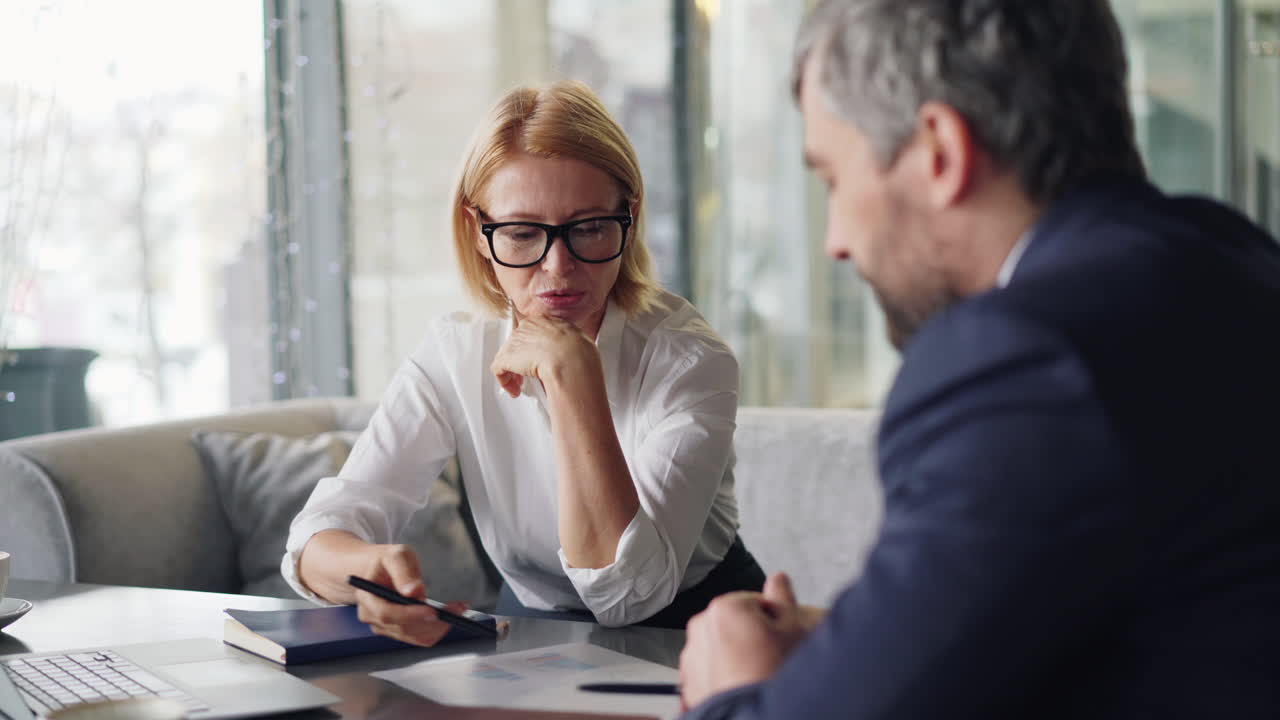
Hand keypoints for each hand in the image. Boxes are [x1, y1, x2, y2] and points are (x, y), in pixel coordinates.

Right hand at [351, 544, 467, 646]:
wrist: (377, 569)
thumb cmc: (386, 561)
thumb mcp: (396, 555)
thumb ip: (404, 572)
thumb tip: (415, 591)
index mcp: (367, 597)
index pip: (387, 614)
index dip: (411, 615)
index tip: (433, 610)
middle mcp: (372, 616)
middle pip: (403, 628)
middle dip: (433, 621)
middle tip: (458, 608)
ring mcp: (384, 627)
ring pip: (414, 636)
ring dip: (440, 626)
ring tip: (459, 609)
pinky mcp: (397, 631)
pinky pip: (419, 637)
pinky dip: (437, 629)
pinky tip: (450, 615)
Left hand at [490, 313, 597, 397]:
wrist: (569, 358)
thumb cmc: (577, 352)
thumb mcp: (576, 340)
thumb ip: (566, 342)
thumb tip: (570, 352)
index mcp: (542, 320)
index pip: (529, 331)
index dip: (531, 347)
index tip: (535, 358)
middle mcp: (526, 327)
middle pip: (516, 344)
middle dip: (520, 360)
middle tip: (526, 374)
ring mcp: (514, 341)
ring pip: (506, 357)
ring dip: (513, 373)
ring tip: (520, 385)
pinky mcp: (506, 357)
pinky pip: (499, 370)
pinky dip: (505, 382)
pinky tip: (514, 390)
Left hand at [678, 573, 813, 708]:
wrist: (755, 717)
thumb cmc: (772, 677)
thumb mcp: (793, 629)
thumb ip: (783, 596)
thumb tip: (779, 580)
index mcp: (725, 608)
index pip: (756, 601)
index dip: (774, 619)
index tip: (780, 635)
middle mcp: (701, 628)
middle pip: (736, 622)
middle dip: (753, 635)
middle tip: (771, 656)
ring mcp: (692, 656)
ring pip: (722, 646)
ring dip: (738, 654)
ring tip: (757, 673)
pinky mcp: (689, 682)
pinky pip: (710, 670)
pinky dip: (723, 674)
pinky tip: (742, 684)